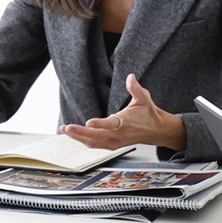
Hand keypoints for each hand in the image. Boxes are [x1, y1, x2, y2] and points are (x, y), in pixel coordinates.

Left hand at [61, 73, 187, 151]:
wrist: (156, 130)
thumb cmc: (148, 114)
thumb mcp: (144, 98)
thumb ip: (135, 88)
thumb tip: (130, 77)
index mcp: (126, 122)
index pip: (111, 124)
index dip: (100, 124)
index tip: (89, 122)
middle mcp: (118, 134)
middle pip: (96, 136)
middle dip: (80, 132)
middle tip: (66, 127)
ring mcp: (115, 142)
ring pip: (93, 143)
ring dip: (78, 137)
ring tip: (65, 130)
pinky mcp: (112, 145)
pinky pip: (95, 145)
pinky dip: (84, 141)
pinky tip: (74, 136)